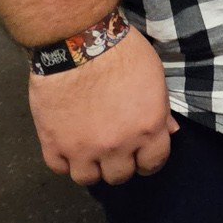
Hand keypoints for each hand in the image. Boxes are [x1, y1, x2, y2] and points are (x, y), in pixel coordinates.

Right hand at [27, 24, 177, 184]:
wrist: (79, 43)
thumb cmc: (123, 53)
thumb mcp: (154, 76)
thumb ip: (161, 110)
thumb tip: (169, 131)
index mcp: (147, 128)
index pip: (154, 163)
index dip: (150, 160)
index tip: (143, 155)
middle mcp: (116, 146)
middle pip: (120, 176)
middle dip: (121, 163)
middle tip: (116, 149)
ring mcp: (82, 148)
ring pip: (88, 178)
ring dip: (92, 167)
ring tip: (91, 151)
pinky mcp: (53, 143)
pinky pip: (59, 168)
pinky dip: (65, 161)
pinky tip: (69, 146)